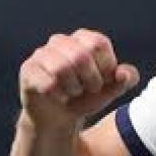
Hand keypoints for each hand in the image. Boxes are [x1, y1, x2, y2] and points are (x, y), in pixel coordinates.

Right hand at [19, 29, 139, 129]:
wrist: (60, 117)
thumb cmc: (87, 96)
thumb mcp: (112, 88)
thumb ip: (126, 78)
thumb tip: (123, 73)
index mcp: (83, 38)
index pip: (98, 43)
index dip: (105, 67)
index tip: (103, 79)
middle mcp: (60, 40)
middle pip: (81, 56)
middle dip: (91, 79)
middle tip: (89, 89)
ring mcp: (41, 54)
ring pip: (61, 68)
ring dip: (73, 88)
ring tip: (72, 92)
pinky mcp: (28, 70)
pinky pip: (47, 83)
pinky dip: (58, 96)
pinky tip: (58, 97)